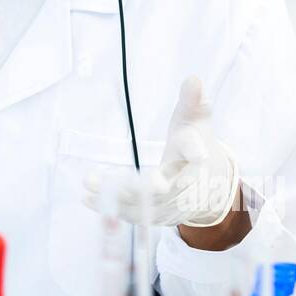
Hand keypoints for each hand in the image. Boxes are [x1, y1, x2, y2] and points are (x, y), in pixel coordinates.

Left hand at [82, 75, 239, 227]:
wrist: (209, 182)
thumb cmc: (195, 142)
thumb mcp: (196, 120)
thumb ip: (193, 101)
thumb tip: (193, 78)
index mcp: (195, 157)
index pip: (196, 153)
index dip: (195, 152)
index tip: (197, 154)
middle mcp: (185, 186)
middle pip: (163, 189)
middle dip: (137, 186)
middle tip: (114, 180)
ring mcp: (172, 205)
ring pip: (143, 205)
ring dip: (114, 196)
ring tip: (89, 182)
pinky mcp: (157, 216)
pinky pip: (133, 215)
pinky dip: (111, 208)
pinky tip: (87, 198)